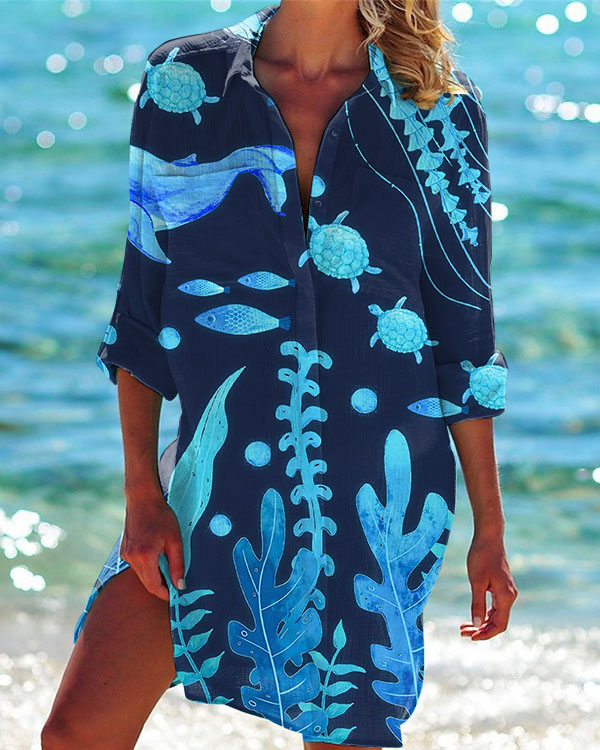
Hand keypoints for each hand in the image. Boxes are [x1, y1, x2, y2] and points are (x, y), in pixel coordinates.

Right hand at [120, 485, 185, 601]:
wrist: (142, 499)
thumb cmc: (161, 517)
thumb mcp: (175, 540)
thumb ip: (178, 565)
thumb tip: (180, 586)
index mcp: (145, 556)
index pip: (153, 586)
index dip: (165, 594)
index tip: (176, 595)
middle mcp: (131, 558)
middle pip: (146, 582)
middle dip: (161, 585)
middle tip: (176, 583)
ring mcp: (125, 554)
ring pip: (141, 574)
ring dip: (154, 575)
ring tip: (168, 564)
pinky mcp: (124, 551)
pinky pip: (137, 565)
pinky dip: (147, 566)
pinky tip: (157, 554)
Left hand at [460, 533, 517, 639]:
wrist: (488, 537)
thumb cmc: (481, 557)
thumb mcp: (476, 582)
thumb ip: (477, 604)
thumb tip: (477, 625)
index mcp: (506, 596)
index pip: (500, 625)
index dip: (486, 634)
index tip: (471, 638)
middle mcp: (510, 596)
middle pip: (498, 622)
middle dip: (481, 629)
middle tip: (462, 633)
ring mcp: (507, 591)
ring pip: (496, 615)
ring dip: (481, 622)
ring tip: (463, 627)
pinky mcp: (502, 587)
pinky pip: (495, 606)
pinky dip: (484, 613)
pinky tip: (473, 615)